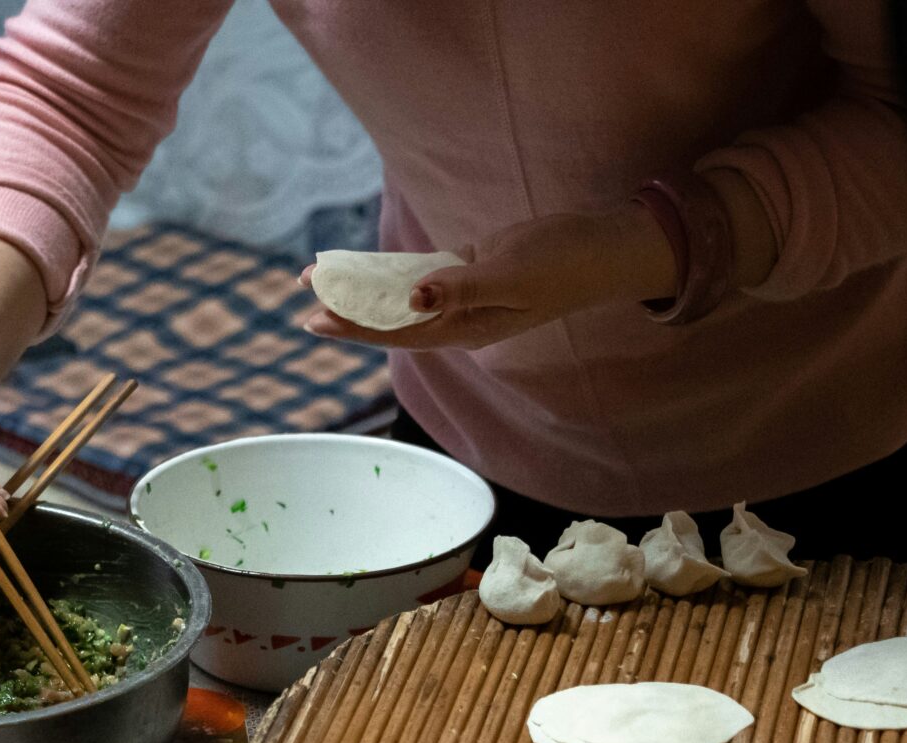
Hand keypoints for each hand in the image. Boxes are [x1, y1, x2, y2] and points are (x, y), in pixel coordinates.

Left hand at [301, 203, 677, 351]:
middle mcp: (459, 318)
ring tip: (322, 276)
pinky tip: (364, 266)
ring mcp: (463, 294)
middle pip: (391, 317)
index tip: (315, 318)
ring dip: (364, 286)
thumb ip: (461, 288)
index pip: (397, 332)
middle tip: (303, 292)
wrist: (603, 247)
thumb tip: (414, 297)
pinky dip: (392, 269)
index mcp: (466, 329)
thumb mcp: (511, 274)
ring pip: (402, 294)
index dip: (354, 326)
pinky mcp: (470, 270)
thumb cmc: (564, 263)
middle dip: (347, 307)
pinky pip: (420, 273)